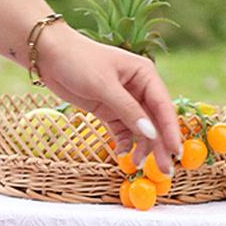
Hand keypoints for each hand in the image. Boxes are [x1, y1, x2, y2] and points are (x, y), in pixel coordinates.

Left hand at [33, 22, 183, 171]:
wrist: (49, 55)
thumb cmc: (79, 61)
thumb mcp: (104, 86)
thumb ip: (128, 111)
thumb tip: (150, 134)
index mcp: (145, 75)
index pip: (163, 106)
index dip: (170, 130)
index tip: (175, 152)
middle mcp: (139, 88)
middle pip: (154, 121)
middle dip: (158, 144)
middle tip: (164, 170)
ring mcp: (124, 100)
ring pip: (139, 128)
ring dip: (140, 147)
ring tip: (136, 165)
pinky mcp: (109, 110)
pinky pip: (122, 130)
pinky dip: (123, 143)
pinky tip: (121, 155)